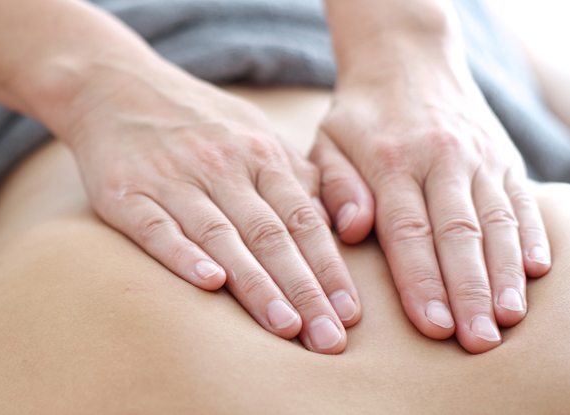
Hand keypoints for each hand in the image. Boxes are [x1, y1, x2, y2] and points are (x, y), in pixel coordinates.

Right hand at [60, 63, 360, 353]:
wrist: (115, 86)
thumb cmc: (195, 119)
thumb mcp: (253, 131)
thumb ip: (293, 176)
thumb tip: (333, 226)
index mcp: (258, 154)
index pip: (302, 220)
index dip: (329, 268)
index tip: (350, 314)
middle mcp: (220, 166)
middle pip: (270, 235)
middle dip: (303, 289)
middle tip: (328, 339)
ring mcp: (172, 179)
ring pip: (221, 236)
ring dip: (256, 283)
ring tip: (285, 326)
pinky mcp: (127, 194)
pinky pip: (158, 228)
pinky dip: (183, 255)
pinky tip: (209, 283)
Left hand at [310, 49, 550, 352]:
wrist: (405, 58)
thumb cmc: (357, 115)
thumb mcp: (327, 142)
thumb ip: (335, 187)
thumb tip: (352, 230)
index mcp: (390, 161)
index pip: (408, 231)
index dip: (422, 281)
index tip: (433, 326)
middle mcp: (439, 159)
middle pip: (457, 234)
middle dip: (468, 292)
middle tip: (476, 341)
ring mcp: (477, 156)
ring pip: (496, 220)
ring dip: (504, 274)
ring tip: (506, 318)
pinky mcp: (502, 155)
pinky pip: (521, 199)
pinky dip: (531, 235)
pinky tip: (535, 272)